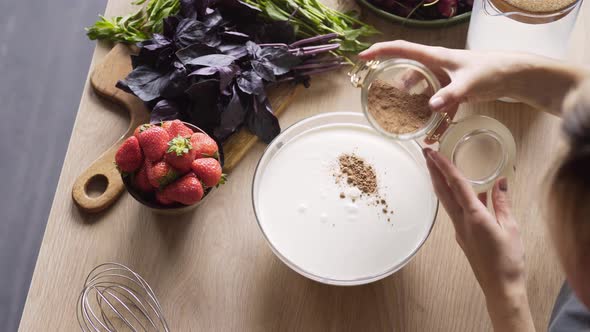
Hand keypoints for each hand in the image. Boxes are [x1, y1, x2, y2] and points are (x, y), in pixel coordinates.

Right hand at [359, 40, 587, 113]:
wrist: (516, 75)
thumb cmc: (493, 70)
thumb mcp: (468, 83)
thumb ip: (449, 95)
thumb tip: (431, 107)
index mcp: (435, 56)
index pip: (402, 49)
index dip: (381, 51)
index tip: (363, 56)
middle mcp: (437, 64)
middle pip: (407, 68)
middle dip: (391, 78)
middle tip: (376, 90)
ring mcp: (445, 77)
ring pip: (420, 87)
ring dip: (411, 101)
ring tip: (399, 114)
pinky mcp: (454, 89)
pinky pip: (436, 102)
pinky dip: (432, 116)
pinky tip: (430, 133)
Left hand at [422, 147, 534, 331]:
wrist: (501, 288)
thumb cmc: (508, 260)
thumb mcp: (511, 227)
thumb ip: (503, 203)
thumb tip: (500, 182)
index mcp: (474, 216)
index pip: (456, 184)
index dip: (444, 166)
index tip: (433, 152)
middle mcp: (461, 222)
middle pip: (443, 191)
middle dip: (433, 170)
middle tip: (426, 152)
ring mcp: (459, 230)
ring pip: (447, 201)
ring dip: (441, 182)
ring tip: (438, 166)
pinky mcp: (463, 237)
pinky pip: (457, 212)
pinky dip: (456, 197)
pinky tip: (466, 192)